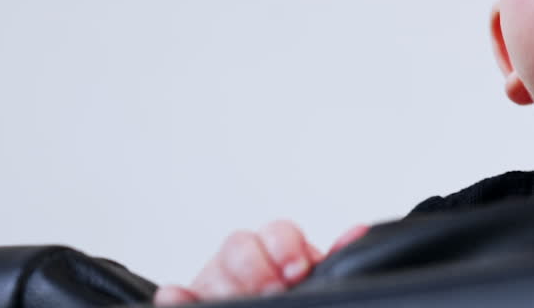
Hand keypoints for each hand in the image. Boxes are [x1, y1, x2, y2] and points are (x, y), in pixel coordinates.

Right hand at [153, 221, 368, 304]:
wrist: (284, 305)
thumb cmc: (295, 293)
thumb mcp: (314, 280)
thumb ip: (332, 261)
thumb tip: (358, 234)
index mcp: (279, 252)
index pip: (277, 233)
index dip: (286, 248)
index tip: (298, 270)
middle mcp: (244, 262)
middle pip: (240, 245)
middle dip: (258, 269)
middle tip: (275, 288)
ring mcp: (215, 283)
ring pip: (211, 271)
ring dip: (225, 284)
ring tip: (241, 299)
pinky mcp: (192, 299)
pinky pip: (175, 297)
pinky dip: (176, 299)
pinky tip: (177, 298)